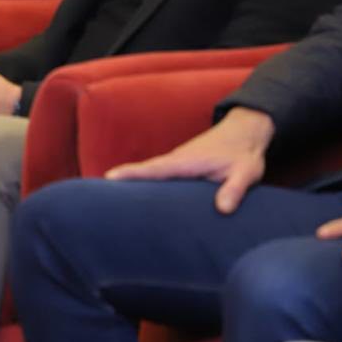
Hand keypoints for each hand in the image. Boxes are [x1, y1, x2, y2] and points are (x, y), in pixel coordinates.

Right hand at [105, 106, 274, 213]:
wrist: (246, 132)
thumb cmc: (244, 153)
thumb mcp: (245, 173)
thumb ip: (234, 190)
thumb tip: (222, 209)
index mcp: (186, 162)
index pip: (154, 169)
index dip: (131, 174)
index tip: (108, 177)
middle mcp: (176, 161)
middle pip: (143, 172)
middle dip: (120, 179)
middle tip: (95, 192)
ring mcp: (176, 163)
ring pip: (149, 173)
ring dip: (128, 181)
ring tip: (105, 197)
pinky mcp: (180, 168)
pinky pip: (156, 174)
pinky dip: (141, 180)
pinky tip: (134, 194)